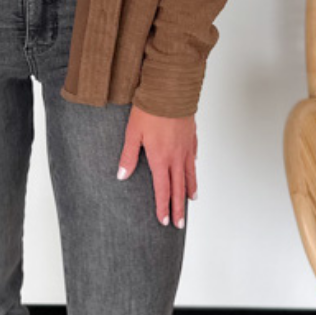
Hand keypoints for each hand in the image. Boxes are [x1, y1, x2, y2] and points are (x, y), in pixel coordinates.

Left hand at [117, 105, 197, 227]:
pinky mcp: (191, 137)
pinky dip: (193, 169)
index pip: (163, 190)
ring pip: (190, 175)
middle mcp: (176, 157)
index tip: (164, 221)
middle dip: (178, 208)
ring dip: (189, 190)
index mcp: (160, 159)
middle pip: (179, 188)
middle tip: (179, 224)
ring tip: (190, 202)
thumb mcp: (132, 134)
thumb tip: (122, 176)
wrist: (170, 90)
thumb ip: (128, 157)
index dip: (163, 207)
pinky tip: (192, 171)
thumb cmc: (149, 109)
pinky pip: (193, 158)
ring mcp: (186, 148)